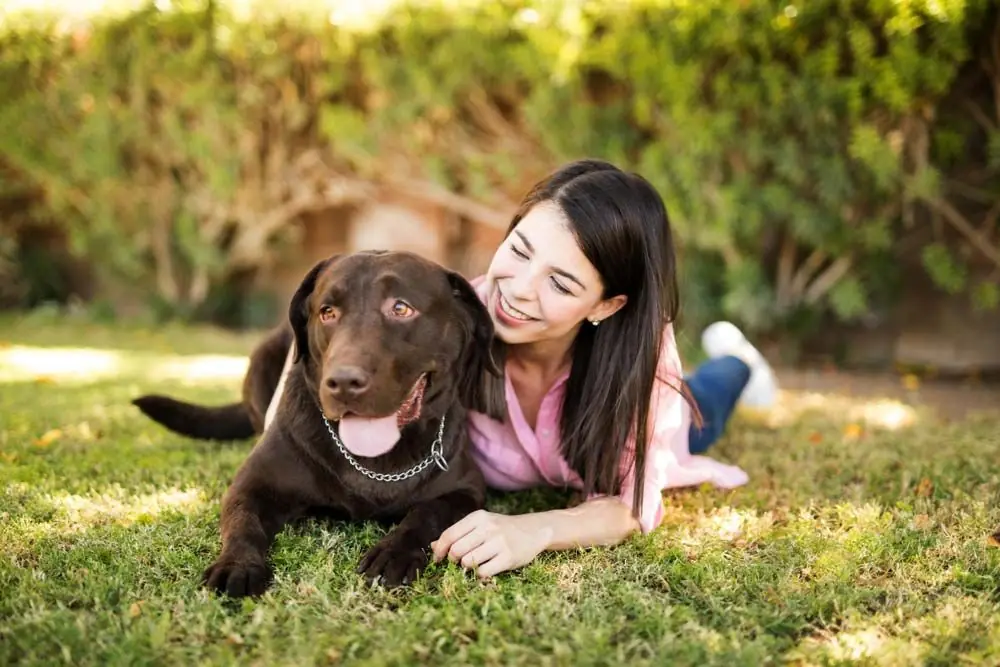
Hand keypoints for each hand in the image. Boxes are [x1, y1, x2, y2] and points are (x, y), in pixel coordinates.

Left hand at [430, 510, 550, 578]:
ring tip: (475, 564)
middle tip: (459, 562)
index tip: (438, 559)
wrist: (533, 530)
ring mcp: (499, 543)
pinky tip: (485, 569)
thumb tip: (432, 546)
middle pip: (456, 551)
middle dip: (453, 560)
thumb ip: (458, 533)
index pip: (449, 535)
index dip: (439, 550)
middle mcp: (488, 528)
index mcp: (478, 517)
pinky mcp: (508, 558)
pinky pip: (483, 572)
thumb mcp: (480, 525)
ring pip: (468, 562)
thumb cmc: (501, 528)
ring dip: (467, 567)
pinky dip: (480, 574)